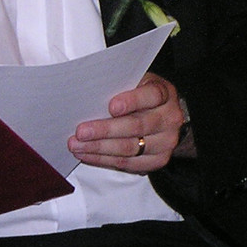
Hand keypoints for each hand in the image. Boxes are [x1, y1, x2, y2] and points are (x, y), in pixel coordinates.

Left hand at [67, 72, 182, 172]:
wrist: (163, 116)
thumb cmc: (140, 95)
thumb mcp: (135, 82)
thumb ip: (118, 86)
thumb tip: (87, 94)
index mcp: (165, 93)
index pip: (152, 95)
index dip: (132, 101)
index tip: (111, 107)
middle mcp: (170, 118)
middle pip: (137, 126)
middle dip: (105, 130)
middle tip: (81, 132)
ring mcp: (166, 142)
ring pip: (130, 148)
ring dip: (99, 148)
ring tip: (77, 145)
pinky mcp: (158, 160)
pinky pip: (128, 163)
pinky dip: (104, 160)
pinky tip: (87, 155)